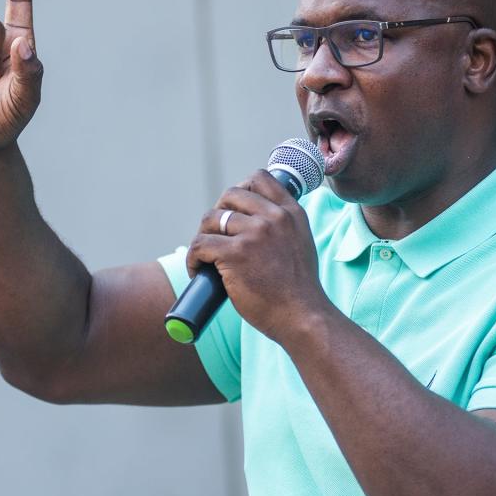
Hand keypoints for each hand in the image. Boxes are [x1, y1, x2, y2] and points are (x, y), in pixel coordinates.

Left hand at [186, 170, 328, 342]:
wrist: (302, 316)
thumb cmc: (298, 290)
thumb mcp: (301, 244)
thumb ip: (283, 227)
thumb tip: (252, 220)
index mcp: (291, 213)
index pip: (259, 178)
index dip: (240, 190)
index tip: (233, 210)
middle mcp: (274, 217)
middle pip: (230, 195)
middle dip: (217, 214)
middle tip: (215, 236)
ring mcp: (255, 234)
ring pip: (211, 219)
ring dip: (202, 236)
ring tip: (204, 257)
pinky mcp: (235, 253)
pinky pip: (200, 244)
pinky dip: (193, 258)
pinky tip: (198, 270)